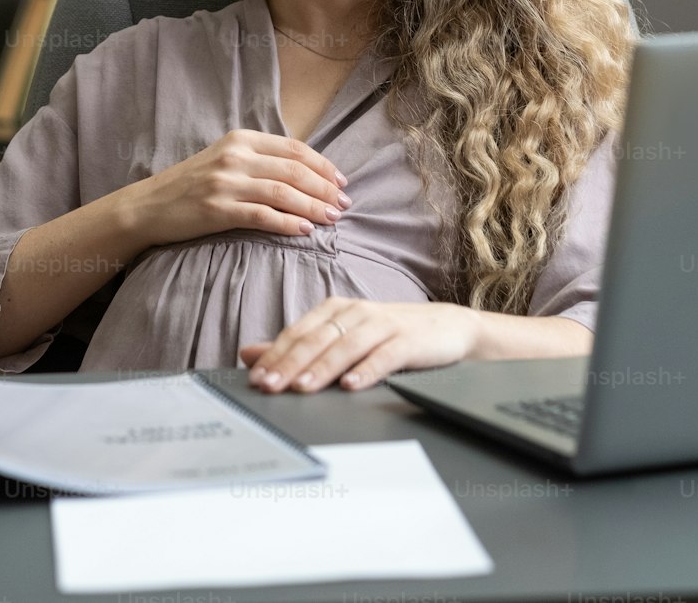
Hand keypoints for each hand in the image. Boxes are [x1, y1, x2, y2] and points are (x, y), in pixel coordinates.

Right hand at [130, 129, 349, 247]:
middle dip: (325, 188)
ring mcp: (226, 182)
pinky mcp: (218, 209)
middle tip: (345, 204)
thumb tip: (304, 173)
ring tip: (333, 219)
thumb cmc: (191, 184)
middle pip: (294, 170)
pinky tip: (305, 231)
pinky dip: (288, 223)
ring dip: (314, 206)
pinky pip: (263, 216)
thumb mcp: (225, 159)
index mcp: (241, 139)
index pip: (294, 148)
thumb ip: (259, 159)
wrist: (149, 205)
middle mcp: (235, 156)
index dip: (323, 165)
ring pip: (283, 192)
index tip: (342, 181)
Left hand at [239, 296, 480, 392]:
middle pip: (316, 340)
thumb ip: (298, 347)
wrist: (448, 327)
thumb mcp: (342, 336)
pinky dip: (367, 370)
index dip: (275, 355)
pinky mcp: (407, 340)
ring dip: (322, 368)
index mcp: (335, 310)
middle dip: (289, 364)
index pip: (298, 333)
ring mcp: (382, 325)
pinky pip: (384, 356)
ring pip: (345, 347)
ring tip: (302, 388)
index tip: (254, 379)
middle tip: (268, 387)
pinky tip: (352, 385)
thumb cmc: (390, 334)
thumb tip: (249, 353)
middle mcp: (355, 313)